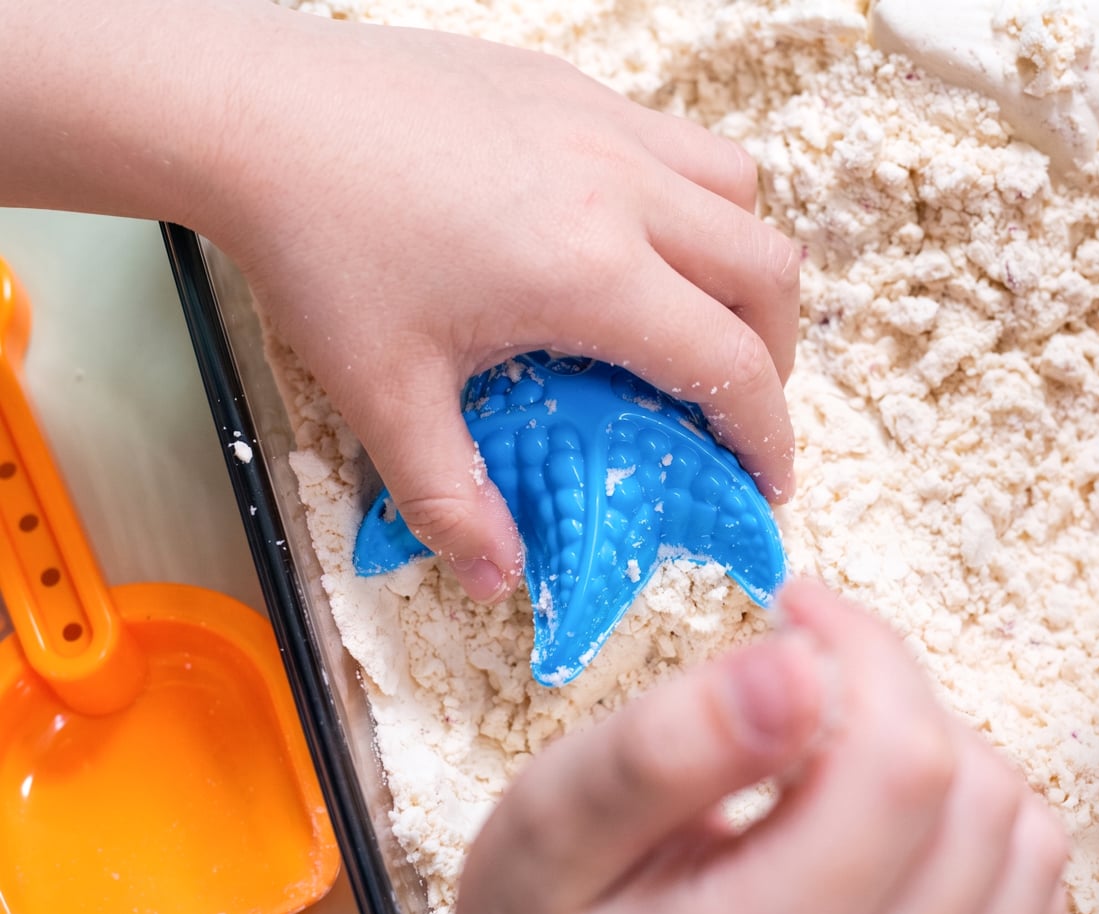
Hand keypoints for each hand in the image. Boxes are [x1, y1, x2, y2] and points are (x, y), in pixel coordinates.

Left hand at [198, 6, 799, 600]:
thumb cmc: (319, 247)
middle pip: (768, 271)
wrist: (259, 113)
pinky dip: (692, 198)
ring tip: (701, 309)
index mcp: (591, 273)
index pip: (731, 365)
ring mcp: (602, 124)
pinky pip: (676, 141)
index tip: (767, 481)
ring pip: (739, 188)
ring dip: (745, 261)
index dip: (768, 435)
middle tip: (734, 402)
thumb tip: (498, 578)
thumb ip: (450, 497)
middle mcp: (622, 188)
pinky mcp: (571, 86)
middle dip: (775, 352)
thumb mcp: (384, 392)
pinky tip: (629, 233)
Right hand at [452, 579, 1068, 913]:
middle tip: (804, 666)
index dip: (864, 651)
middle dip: (898, 690)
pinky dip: (978, 826)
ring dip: (945, 752)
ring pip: (1025, 842)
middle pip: (977, 795)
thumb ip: (662, 753)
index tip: (795, 609)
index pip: (904, 765)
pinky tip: (879, 814)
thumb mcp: (553, 832)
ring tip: (837, 741)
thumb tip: (798, 666)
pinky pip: (1029, 897)